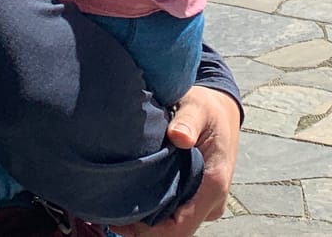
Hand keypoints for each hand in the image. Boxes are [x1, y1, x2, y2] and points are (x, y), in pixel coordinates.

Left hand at [110, 85, 239, 236]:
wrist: (222, 110)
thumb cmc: (208, 109)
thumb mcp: (198, 107)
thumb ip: (188, 121)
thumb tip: (178, 136)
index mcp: (214, 184)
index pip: (181, 227)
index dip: (149, 231)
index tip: (122, 220)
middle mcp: (212, 201)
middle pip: (173, 231)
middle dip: (142, 228)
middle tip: (110, 214)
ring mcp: (204, 203)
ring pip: (173, 226)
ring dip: (146, 222)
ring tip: (116, 207)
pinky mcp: (196, 199)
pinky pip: (174, 216)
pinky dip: (152, 214)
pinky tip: (130, 203)